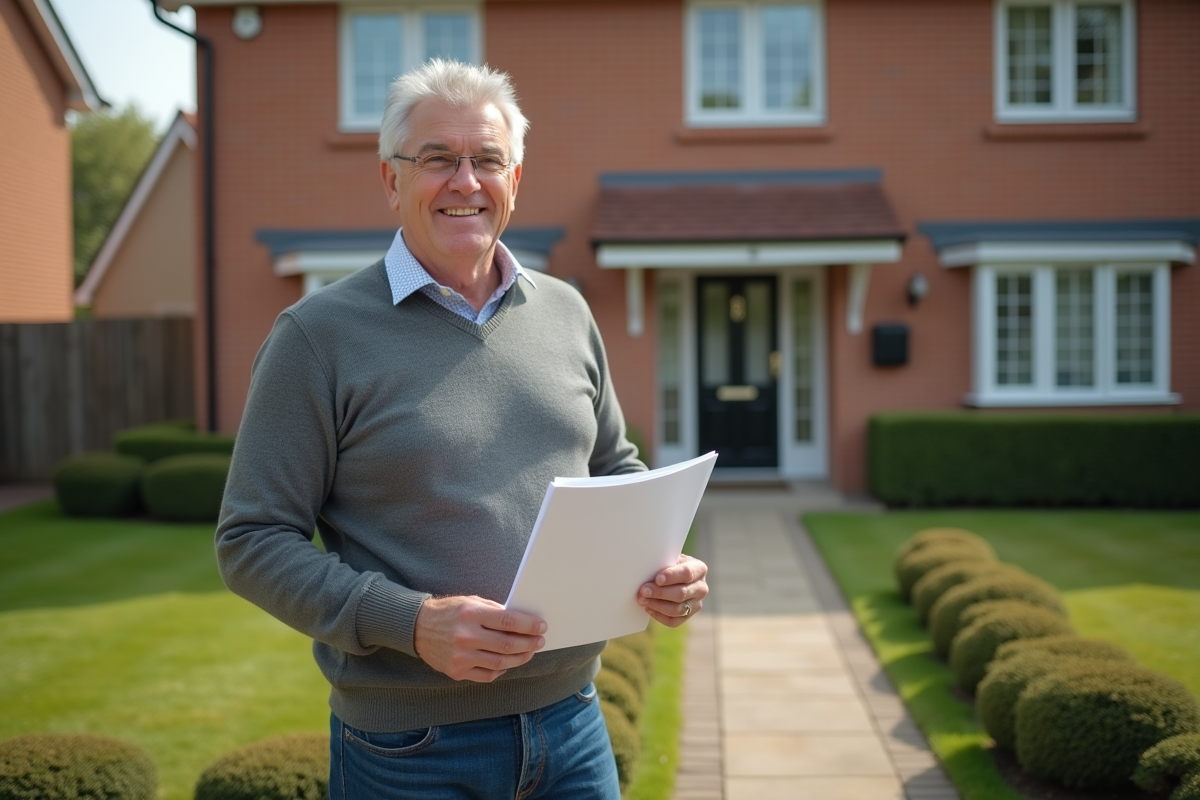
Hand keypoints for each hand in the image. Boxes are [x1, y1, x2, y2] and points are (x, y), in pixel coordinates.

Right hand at [413, 595, 545, 681]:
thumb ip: (495, 611)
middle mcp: (465, 636)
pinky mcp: (456, 671)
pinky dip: (502, 669)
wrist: (417, 627)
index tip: (541, 626)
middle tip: (540, 641)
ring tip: (529, 652)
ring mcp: (460, 657)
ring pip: (500, 662)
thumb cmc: (449, 611)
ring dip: (520, 658)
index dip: (529, 625)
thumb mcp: (471, 602)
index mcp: (470, 614)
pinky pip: (487, 674)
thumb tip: (522, 621)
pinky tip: (508, 662)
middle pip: (507, 645)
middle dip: (529, 643)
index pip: (509, 621)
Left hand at [638, 554, 707, 626]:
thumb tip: (648, 568)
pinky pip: (673, 621)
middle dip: (659, 593)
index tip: (658, 579)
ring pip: (677, 609)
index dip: (672, 576)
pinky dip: (659, 616)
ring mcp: (696, 604)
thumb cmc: (669, 564)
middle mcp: (701, 588)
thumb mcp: (670, 558)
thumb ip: (664, 562)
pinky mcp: (688, 616)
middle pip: (681, 593)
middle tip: (643, 591)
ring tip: (642, 600)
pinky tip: (648, 608)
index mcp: (699, 569)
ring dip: (656, 605)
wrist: (673, 576)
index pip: (687, 573)